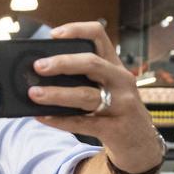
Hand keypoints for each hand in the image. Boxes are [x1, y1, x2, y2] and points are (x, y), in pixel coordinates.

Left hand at [28, 22, 159, 173]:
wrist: (140, 143)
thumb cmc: (114, 111)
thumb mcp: (106, 88)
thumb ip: (81, 80)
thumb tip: (39, 78)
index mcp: (114, 65)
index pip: (99, 36)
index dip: (77, 30)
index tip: (54, 34)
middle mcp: (120, 80)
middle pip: (91, 63)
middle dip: (62, 63)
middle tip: (38, 66)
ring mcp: (121, 104)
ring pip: (85, 95)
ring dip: (56, 94)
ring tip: (33, 94)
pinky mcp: (115, 128)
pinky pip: (83, 123)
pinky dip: (60, 120)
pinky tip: (42, 117)